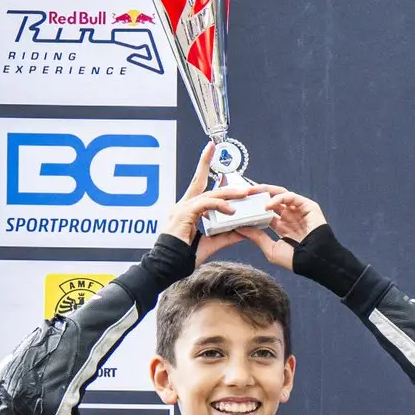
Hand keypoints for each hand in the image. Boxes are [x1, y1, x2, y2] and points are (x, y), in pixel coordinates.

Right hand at [162, 143, 273, 261]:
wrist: (168, 266)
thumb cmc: (185, 256)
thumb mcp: (213, 243)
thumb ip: (228, 235)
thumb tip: (246, 229)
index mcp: (187, 209)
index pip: (198, 183)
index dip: (204, 165)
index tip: (211, 148)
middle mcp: (183, 205)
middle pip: (202, 183)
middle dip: (222, 178)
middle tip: (243, 180)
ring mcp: (181, 209)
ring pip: (208, 195)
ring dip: (228, 194)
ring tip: (245, 194)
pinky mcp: (183, 215)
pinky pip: (204, 205)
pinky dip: (219, 206)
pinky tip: (231, 210)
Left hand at [219, 187, 326, 269]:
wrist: (315, 261)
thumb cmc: (296, 260)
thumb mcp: (271, 249)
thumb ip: (257, 237)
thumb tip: (239, 228)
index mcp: (282, 226)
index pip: (264, 212)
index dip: (252, 207)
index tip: (238, 204)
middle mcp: (290, 216)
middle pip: (270, 200)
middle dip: (256, 195)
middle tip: (242, 192)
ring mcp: (298, 211)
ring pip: (280, 194)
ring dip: (265, 191)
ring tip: (251, 191)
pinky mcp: (308, 207)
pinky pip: (291, 197)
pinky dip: (278, 198)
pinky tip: (268, 204)